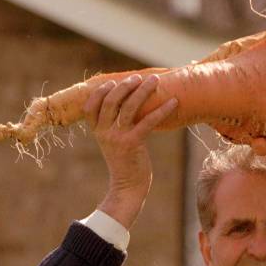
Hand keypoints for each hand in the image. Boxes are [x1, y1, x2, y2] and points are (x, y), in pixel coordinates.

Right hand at [83, 74, 177, 227]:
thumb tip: (126, 106)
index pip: (91, 106)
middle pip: (110, 101)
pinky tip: (174, 102)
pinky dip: (162, 110)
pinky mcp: (133, 143)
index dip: (100, 92)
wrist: (128, 188)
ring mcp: (117, 137)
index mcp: (97, 132)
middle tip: (139, 77)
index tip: (113, 81)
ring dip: (143, 91)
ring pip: (129, 107)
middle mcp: (104, 133)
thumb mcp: (114, 143)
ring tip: (154, 80)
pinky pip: (148, 121)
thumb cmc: (125, 164)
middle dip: (125, 85)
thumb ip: (114, 127)